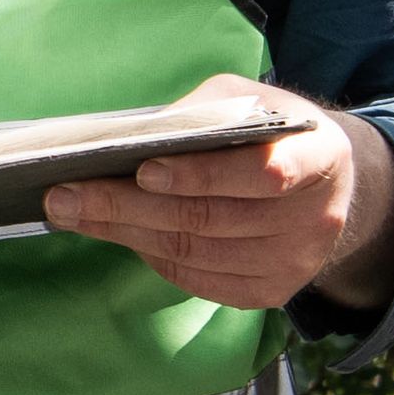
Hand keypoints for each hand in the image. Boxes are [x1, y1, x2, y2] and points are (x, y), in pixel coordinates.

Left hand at [42, 91, 393, 315]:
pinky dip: (153, 257)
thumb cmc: (274, 132)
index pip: (261, 173)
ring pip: (197, 253)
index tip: (144, 170)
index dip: (202, 174)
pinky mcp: (271, 292)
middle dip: (129, 207)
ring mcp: (295, 263)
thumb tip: (131, 141)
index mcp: (320, 157)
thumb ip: (204, 114)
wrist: (328, 186)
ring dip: (126, 233)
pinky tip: (118, 233)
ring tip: (72, 213)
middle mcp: (316, 218)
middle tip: (65, 196)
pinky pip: (200, 280)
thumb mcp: (250, 102)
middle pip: (211, 219)